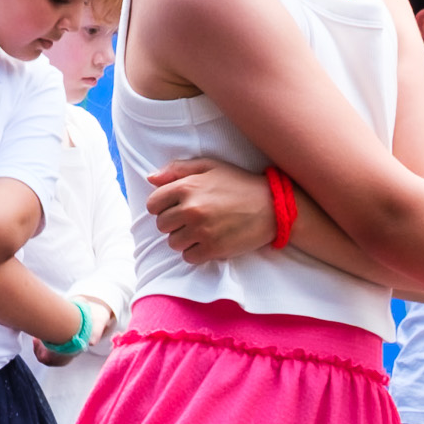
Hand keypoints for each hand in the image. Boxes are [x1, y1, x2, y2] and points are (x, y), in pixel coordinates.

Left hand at [143, 156, 273, 264]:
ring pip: (173, 243)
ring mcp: (202, 230)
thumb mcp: (210, 166)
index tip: (176, 207)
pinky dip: (196, 252)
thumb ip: (178, 169)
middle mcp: (192, 209)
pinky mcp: (213, 248)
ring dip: (184, 239)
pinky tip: (209, 241)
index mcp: (187, 186)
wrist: (272, 206)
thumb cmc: (239, 184)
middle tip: (193, 218)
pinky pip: (188, 257)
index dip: (162, 206)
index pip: (153, 204)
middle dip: (174, 223)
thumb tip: (151, 178)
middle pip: (162, 225)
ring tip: (202, 230)